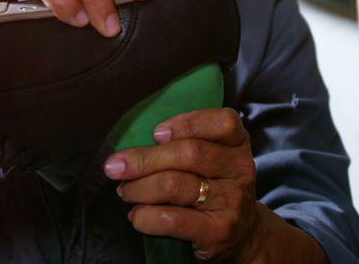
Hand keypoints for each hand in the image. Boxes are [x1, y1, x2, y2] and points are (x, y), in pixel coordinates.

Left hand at [104, 108, 325, 262]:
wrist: (242, 236)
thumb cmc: (214, 190)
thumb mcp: (213, 160)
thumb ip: (187, 144)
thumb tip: (133, 146)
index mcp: (238, 144)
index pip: (224, 122)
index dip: (187, 123)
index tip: (156, 133)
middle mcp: (240, 169)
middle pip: (190, 153)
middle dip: (144, 159)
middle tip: (115, 166)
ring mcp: (231, 201)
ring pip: (175, 185)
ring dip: (139, 188)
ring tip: (125, 192)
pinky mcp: (218, 230)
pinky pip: (172, 218)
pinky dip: (145, 216)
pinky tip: (137, 216)